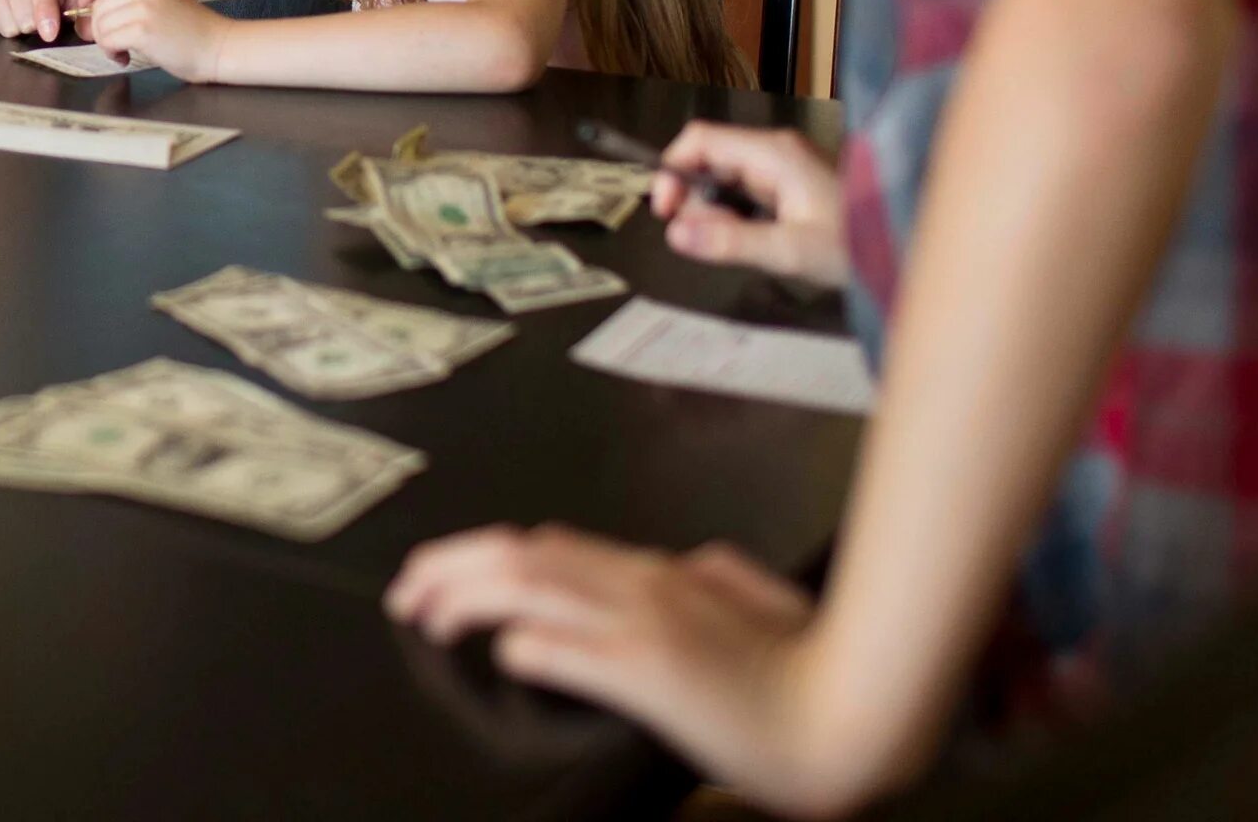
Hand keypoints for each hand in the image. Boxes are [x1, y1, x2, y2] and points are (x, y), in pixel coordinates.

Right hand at [0, 0, 78, 41]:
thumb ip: (80, 3)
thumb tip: (89, 27)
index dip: (44, 11)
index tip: (48, 34)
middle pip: (21, 12)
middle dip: (32, 24)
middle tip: (35, 15)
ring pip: (2, 21)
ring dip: (15, 25)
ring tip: (19, 11)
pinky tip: (3, 9)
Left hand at [77, 0, 228, 79]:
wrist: (219, 47)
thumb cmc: (193, 30)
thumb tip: (96, 12)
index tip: (86, 6)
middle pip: (98, 5)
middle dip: (97, 28)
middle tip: (111, 43)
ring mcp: (143, 8)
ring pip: (100, 25)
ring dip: (105, 43)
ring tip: (122, 51)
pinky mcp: (143, 31)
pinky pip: (108, 40)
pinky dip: (111, 53)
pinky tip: (125, 58)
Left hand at [387, 525, 857, 815]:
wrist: (849, 714)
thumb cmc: (807, 667)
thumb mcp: (751, 600)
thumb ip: (711, 577)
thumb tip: (682, 563)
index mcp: (662, 571)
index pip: (549, 545)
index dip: (483, 554)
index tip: (443, 572)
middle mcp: (643, 583)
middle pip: (522, 553)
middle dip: (451, 565)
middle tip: (408, 591)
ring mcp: (644, 622)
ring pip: (530, 585)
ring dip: (465, 596)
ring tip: (427, 616)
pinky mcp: (651, 669)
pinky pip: (569, 647)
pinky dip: (526, 644)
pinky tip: (501, 654)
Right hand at [650, 123, 849, 286]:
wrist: (908, 247)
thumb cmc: (856, 246)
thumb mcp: (791, 251)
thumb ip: (732, 242)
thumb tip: (674, 234)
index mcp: (772, 154)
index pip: (700, 140)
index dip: (671, 171)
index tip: (666, 213)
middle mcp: (775, 150)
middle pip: (709, 159)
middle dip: (694, 199)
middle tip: (705, 241)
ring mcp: (785, 165)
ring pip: (726, 178)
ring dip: (717, 211)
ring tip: (739, 246)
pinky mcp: (794, 183)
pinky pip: (748, 191)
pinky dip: (738, 214)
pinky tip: (756, 240)